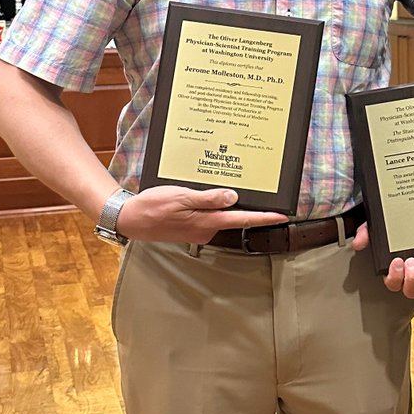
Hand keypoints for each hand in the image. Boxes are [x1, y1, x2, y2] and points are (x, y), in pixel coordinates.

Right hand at [115, 185, 284, 243]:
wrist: (131, 219)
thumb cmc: (154, 206)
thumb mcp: (182, 197)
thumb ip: (208, 198)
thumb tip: (233, 197)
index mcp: (207, 222)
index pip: (242, 219)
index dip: (264, 218)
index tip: (282, 216)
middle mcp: (206, 229)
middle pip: (235, 216)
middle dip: (248, 205)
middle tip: (262, 192)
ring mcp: (199, 229)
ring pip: (220, 214)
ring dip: (227, 203)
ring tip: (233, 185)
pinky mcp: (192, 226)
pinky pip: (208, 214)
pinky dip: (212, 204)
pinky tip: (208, 193)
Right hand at [352, 222, 413, 298]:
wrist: (413, 216)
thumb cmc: (392, 226)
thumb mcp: (375, 226)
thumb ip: (365, 233)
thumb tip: (358, 243)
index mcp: (393, 269)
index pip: (392, 283)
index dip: (395, 277)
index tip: (396, 261)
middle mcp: (410, 274)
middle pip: (411, 290)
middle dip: (412, 278)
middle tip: (412, 260)